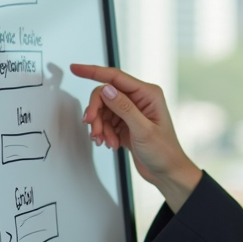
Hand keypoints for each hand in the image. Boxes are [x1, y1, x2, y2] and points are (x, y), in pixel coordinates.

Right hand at [69, 63, 200, 210]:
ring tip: (106, 141)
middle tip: (93, 127)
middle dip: (96, 112)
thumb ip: (124, 108)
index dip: (93, 71)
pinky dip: (104, 133)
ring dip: (100, 127)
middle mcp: (139, 99)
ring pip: (103, 110)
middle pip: (105, 95)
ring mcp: (131, 111)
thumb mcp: (143, 130)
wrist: (167, 173)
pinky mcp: (125, 123)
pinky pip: (106, 122)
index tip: (75, 68)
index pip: (115, 77)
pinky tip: (110, 143)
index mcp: (148, 94)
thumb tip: (106, 89)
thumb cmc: (164, 152)